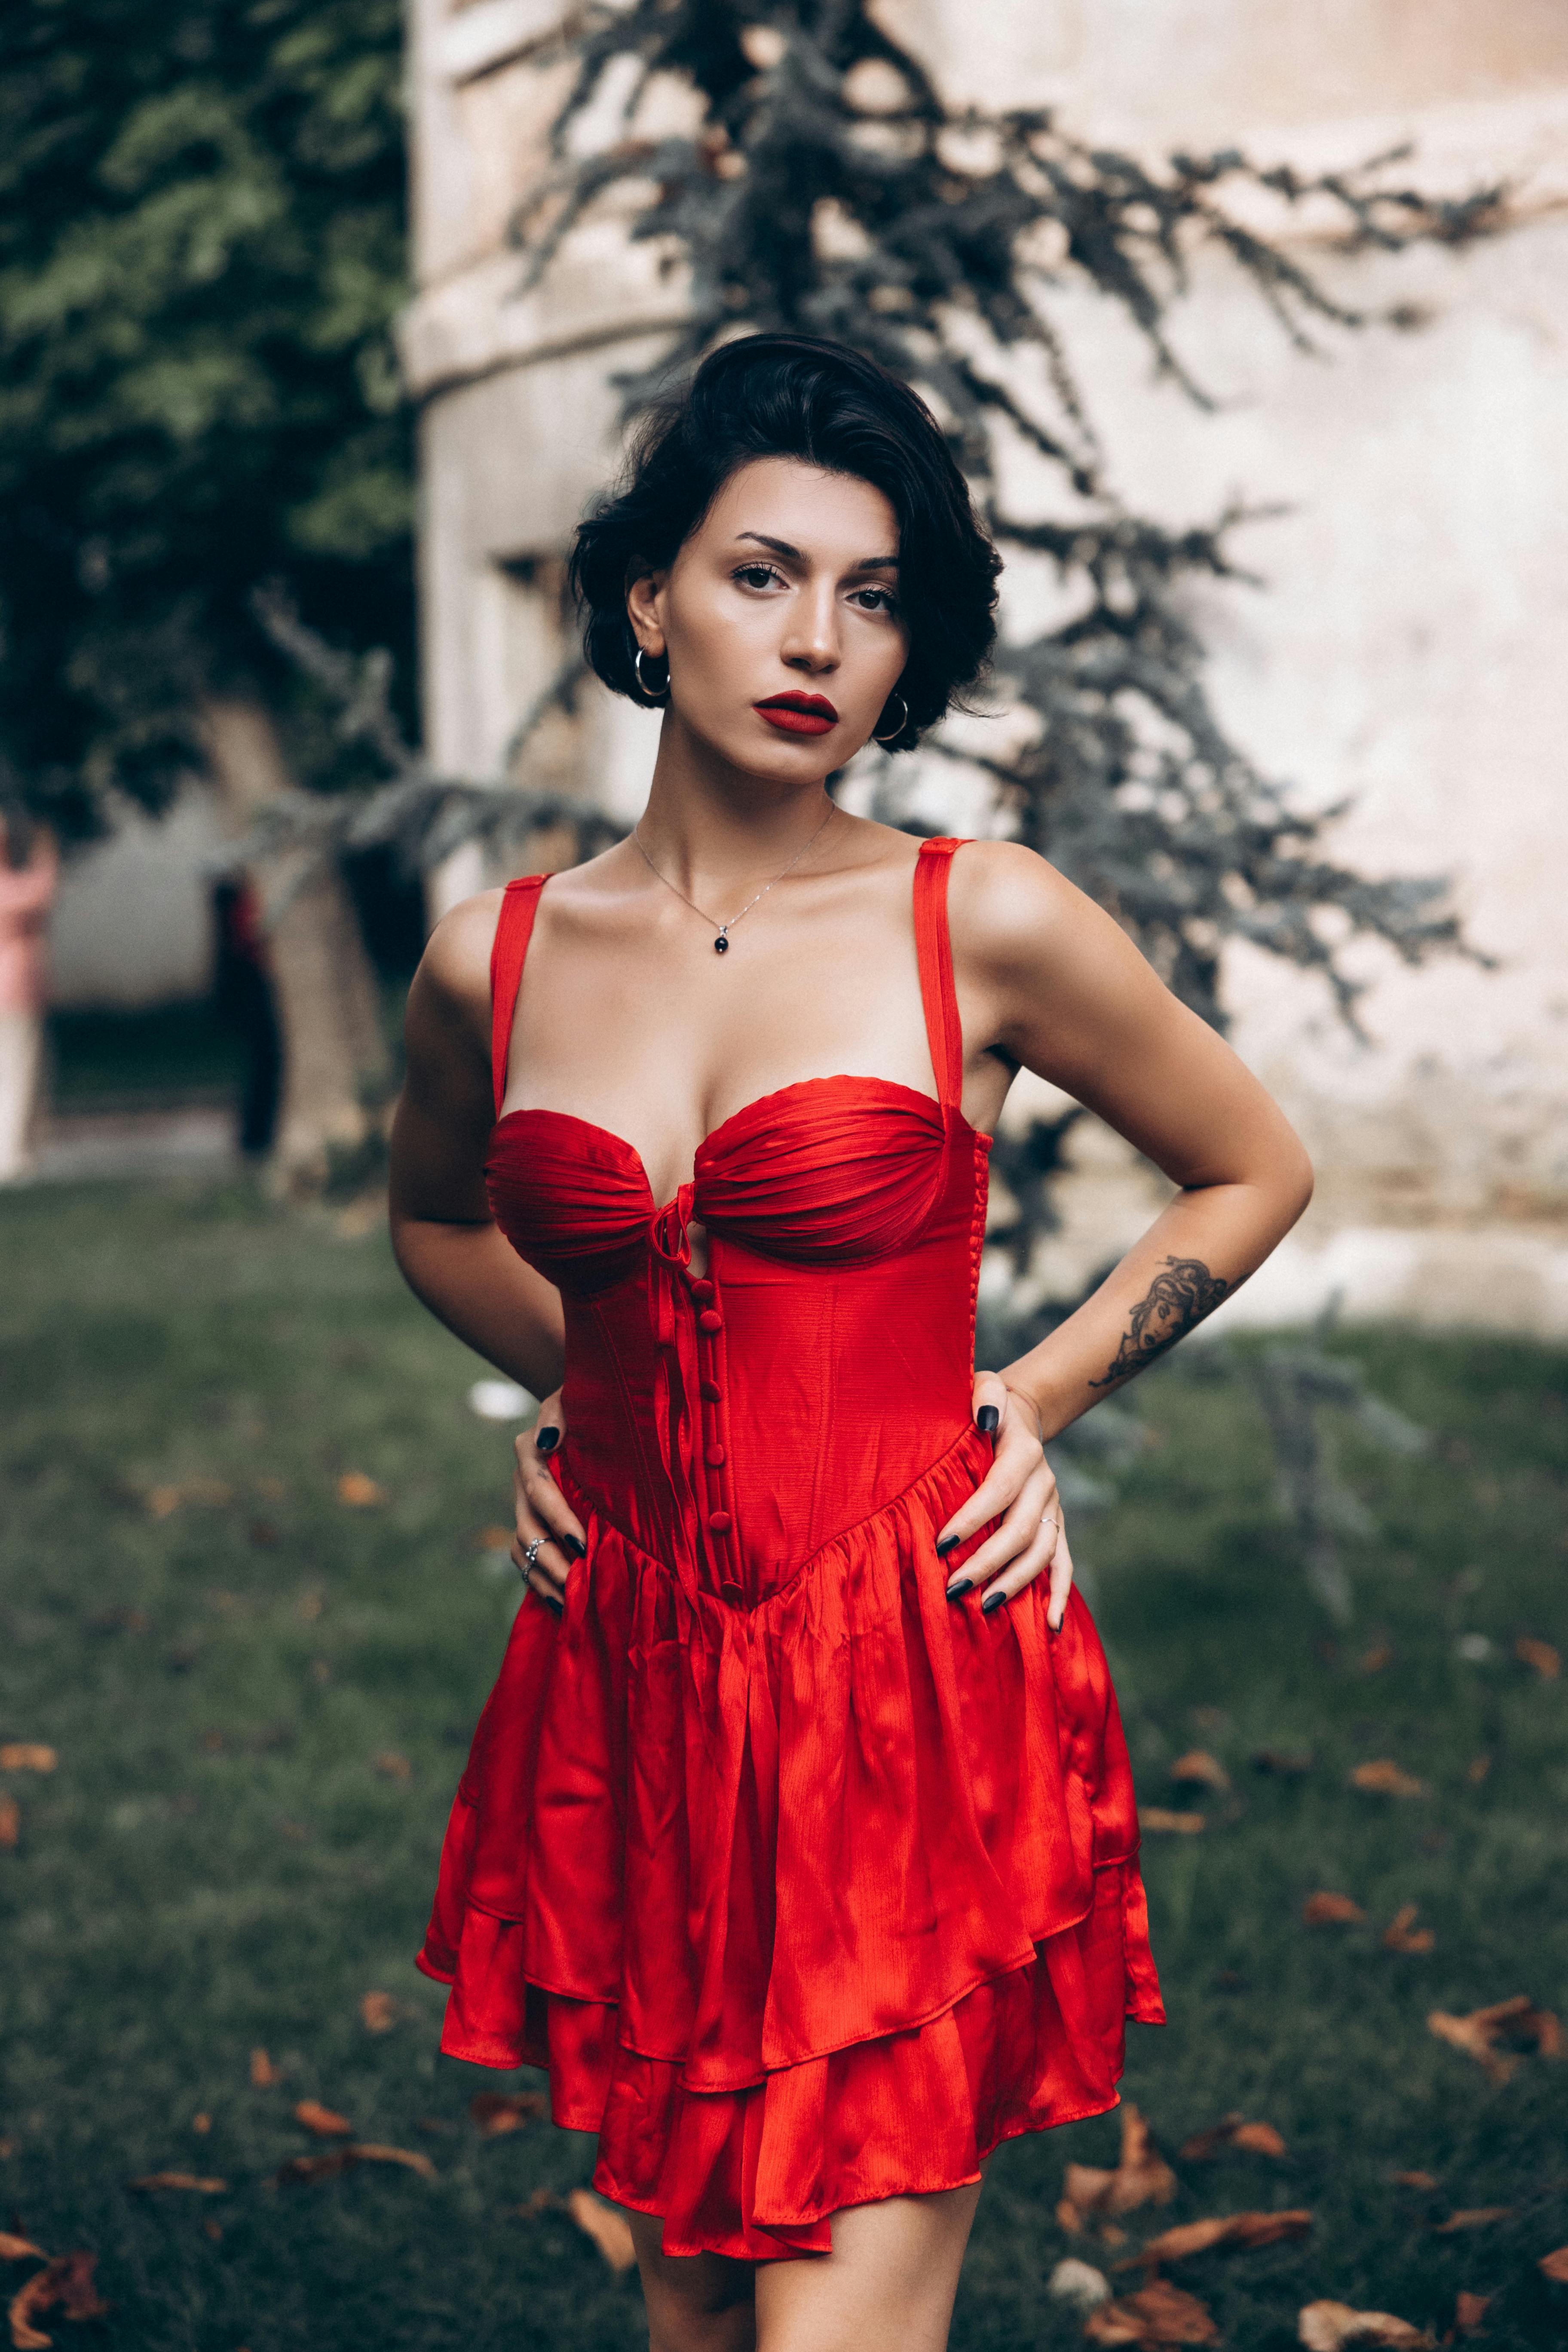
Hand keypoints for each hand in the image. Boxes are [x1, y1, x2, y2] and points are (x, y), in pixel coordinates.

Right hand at [511, 1389, 586, 1615]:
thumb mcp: (572, 1398)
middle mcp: (521, 1482)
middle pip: (528, 1529)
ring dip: (543, 1578)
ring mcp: (522, 1504)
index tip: (582, 1545)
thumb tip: (549, 1440)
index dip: (559, 1519)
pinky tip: (562, 1603)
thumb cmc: (584, 1402)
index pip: (540, 1491)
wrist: (579, 1412)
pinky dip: (539, 1581)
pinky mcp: (530, 1521)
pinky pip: (524, 1557)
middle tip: (578, 1586)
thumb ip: (558, 1415)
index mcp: (531, 1453)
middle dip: (552, 1561)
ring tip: (570, 1605)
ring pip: (522, 1548)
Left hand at [935, 1371, 1074, 1631]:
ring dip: (1016, 1582)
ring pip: (1043, 1552)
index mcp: (1023, 1452)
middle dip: (988, 1562)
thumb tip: (985, 1419)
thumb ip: (983, 1395)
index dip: (973, 1518)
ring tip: (983, 1608)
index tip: (940, 1544)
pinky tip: (1050, 1626)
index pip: (999, 1490)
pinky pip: (1063, 1563)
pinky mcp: (1057, 1524)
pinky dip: (1058, 1595)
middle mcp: (1045, 1483)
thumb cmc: (986, 1402)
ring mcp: (1054, 1507)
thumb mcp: (982, 1385)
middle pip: (1022, 1529)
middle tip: (953, 1588)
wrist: (1021, 1411)